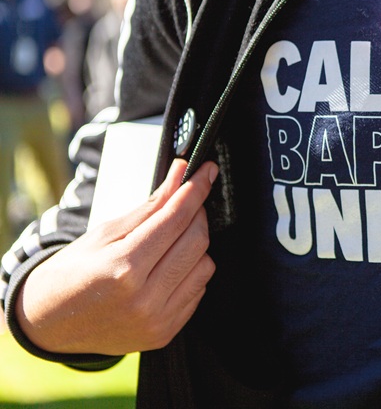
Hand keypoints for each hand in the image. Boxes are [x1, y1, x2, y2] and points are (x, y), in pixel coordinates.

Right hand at [16, 160, 217, 355]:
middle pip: (196, 240)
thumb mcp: (104, 233)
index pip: (175, 218)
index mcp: (123, 268)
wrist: (47, 324)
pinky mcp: (165, 333)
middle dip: (197, 213)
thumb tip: (181, 174)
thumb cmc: (72, 272)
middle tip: (187, 200)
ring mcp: (157, 320)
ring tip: (172, 238)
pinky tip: (170, 265)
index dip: (195, 189)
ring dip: (196, 243)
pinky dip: (192, 270)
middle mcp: (144, 299)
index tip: (207, 170)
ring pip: (205, 265)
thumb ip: (149, 206)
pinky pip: (198, 290)